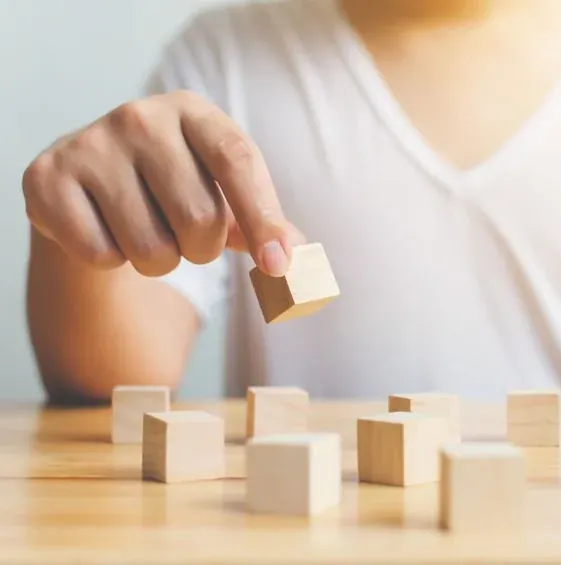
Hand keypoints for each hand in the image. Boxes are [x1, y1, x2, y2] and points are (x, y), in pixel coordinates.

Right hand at [22, 90, 303, 276]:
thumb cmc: (173, 189)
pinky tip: (105, 231)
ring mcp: (89, 144)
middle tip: (188, 238)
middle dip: (201, 249)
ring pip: (150, 247)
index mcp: (194, 112)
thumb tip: (299, 257)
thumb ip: (264, 222)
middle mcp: (141, 117)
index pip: (237, 160)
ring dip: (159, 260)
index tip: (278, 265)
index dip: (263, 217)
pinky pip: (101, 254)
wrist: (92, 184)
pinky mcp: (47, 179)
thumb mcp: (222, 193)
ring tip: (147, 232)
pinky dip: (111, 260)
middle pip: (198, 217)